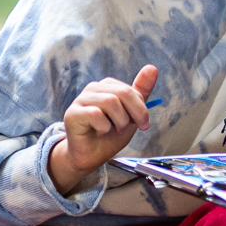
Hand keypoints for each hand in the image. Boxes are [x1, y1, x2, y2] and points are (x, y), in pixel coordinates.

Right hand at [47, 65, 158, 196]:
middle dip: (134, 114)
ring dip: (118, 122)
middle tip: (129, 128)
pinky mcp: (73, 113)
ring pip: (110, 101)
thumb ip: (140, 92)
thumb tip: (152, 68)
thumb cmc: (108, 136)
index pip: (130, 89)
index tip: (141, 123)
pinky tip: (100, 132)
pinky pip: (96, 114)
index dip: (140, 108)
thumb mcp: (131, 115)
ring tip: (113, 130)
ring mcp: (81, 100)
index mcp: (107, 87)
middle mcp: (93, 89)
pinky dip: (104, 127)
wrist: (90, 157)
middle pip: (123, 92)